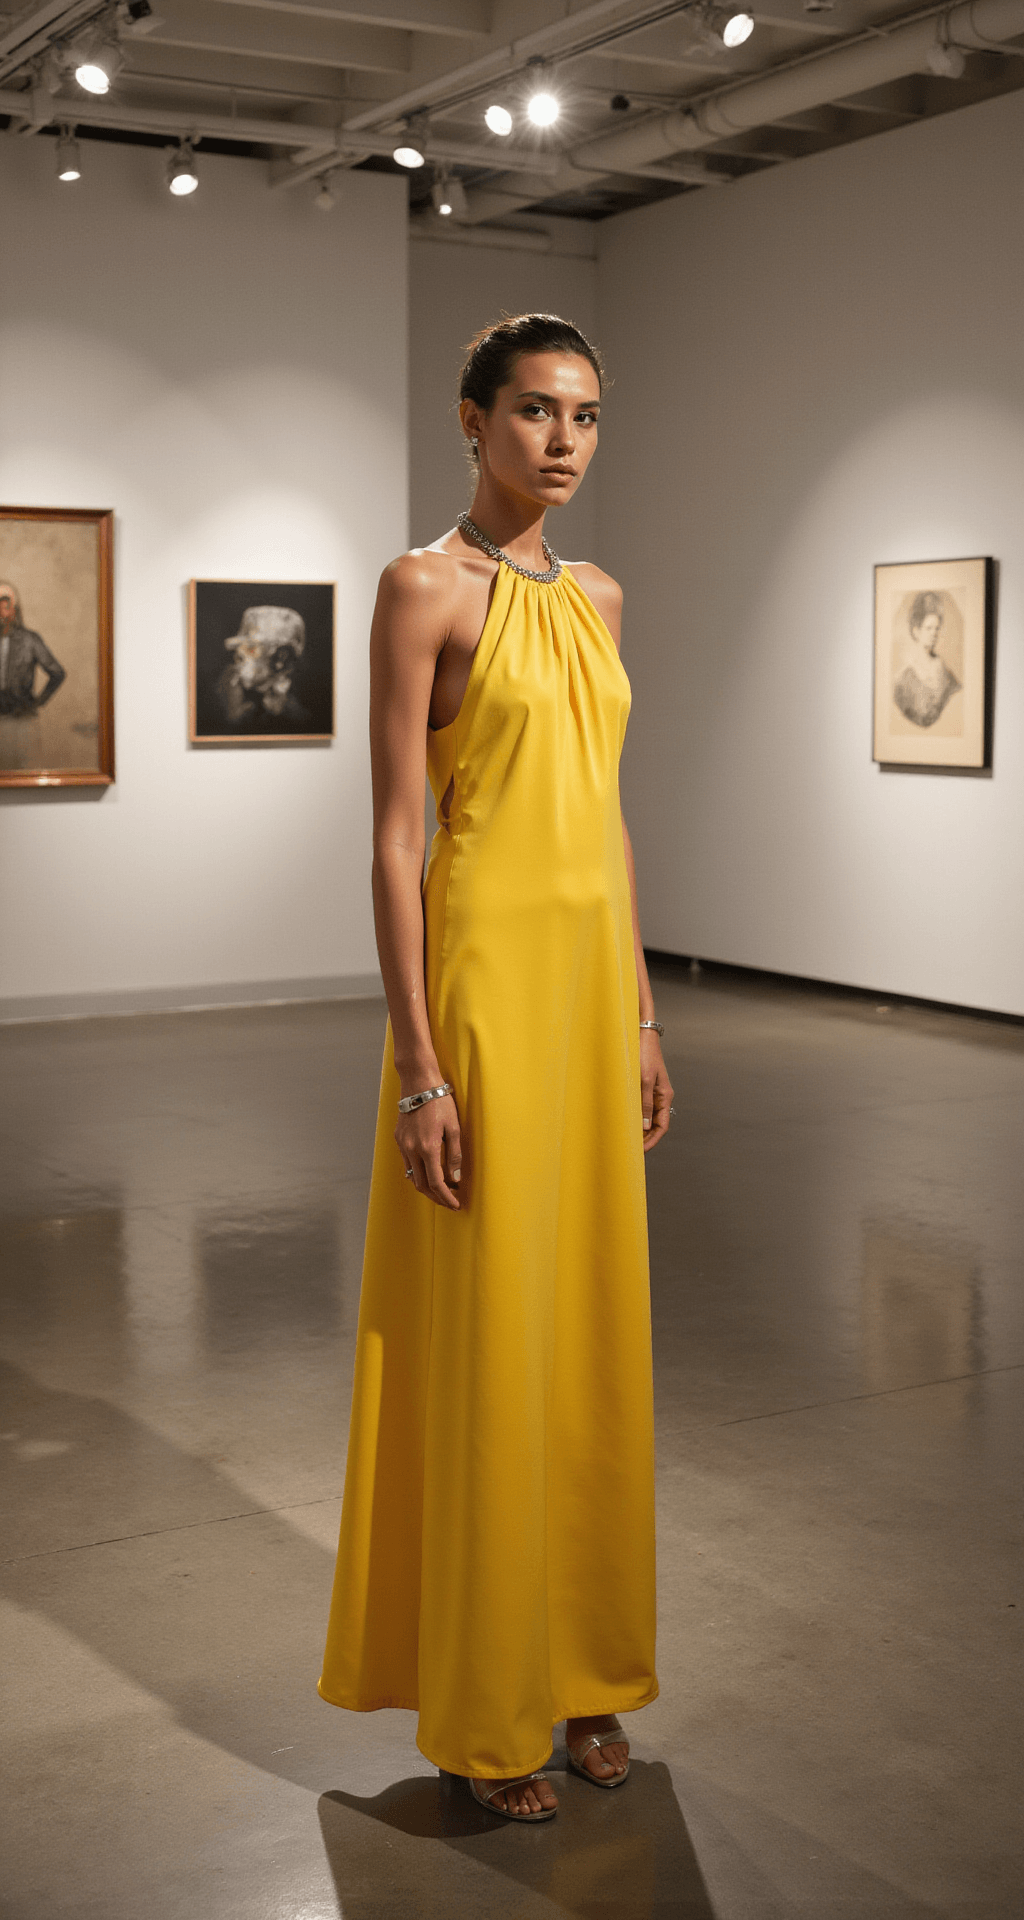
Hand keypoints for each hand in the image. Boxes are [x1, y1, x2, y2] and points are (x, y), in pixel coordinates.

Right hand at [396, 1093, 461, 1208]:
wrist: (418, 1083)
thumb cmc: (440, 1102)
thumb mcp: (455, 1128)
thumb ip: (454, 1155)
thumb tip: (455, 1178)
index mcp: (428, 1148)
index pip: (436, 1183)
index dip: (446, 1198)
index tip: (456, 1205)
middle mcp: (412, 1149)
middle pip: (422, 1185)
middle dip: (436, 1197)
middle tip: (450, 1202)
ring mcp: (402, 1145)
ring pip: (412, 1176)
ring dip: (426, 1187)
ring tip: (441, 1190)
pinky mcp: (398, 1139)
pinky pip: (407, 1164)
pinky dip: (418, 1173)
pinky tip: (428, 1173)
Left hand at [640, 1030, 672, 1152]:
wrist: (642, 1036)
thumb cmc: (644, 1056)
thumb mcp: (643, 1081)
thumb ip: (644, 1104)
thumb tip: (644, 1126)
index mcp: (665, 1096)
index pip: (662, 1126)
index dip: (652, 1141)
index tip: (642, 1151)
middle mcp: (661, 1097)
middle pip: (656, 1125)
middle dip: (646, 1139)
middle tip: (633, 1150)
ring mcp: (654, 1092)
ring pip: (649, 1118)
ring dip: (641, 1130)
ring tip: (630, 1140)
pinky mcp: (646, 1087)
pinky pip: (643, 1108)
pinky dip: (637, 1118)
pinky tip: (628, 1122)